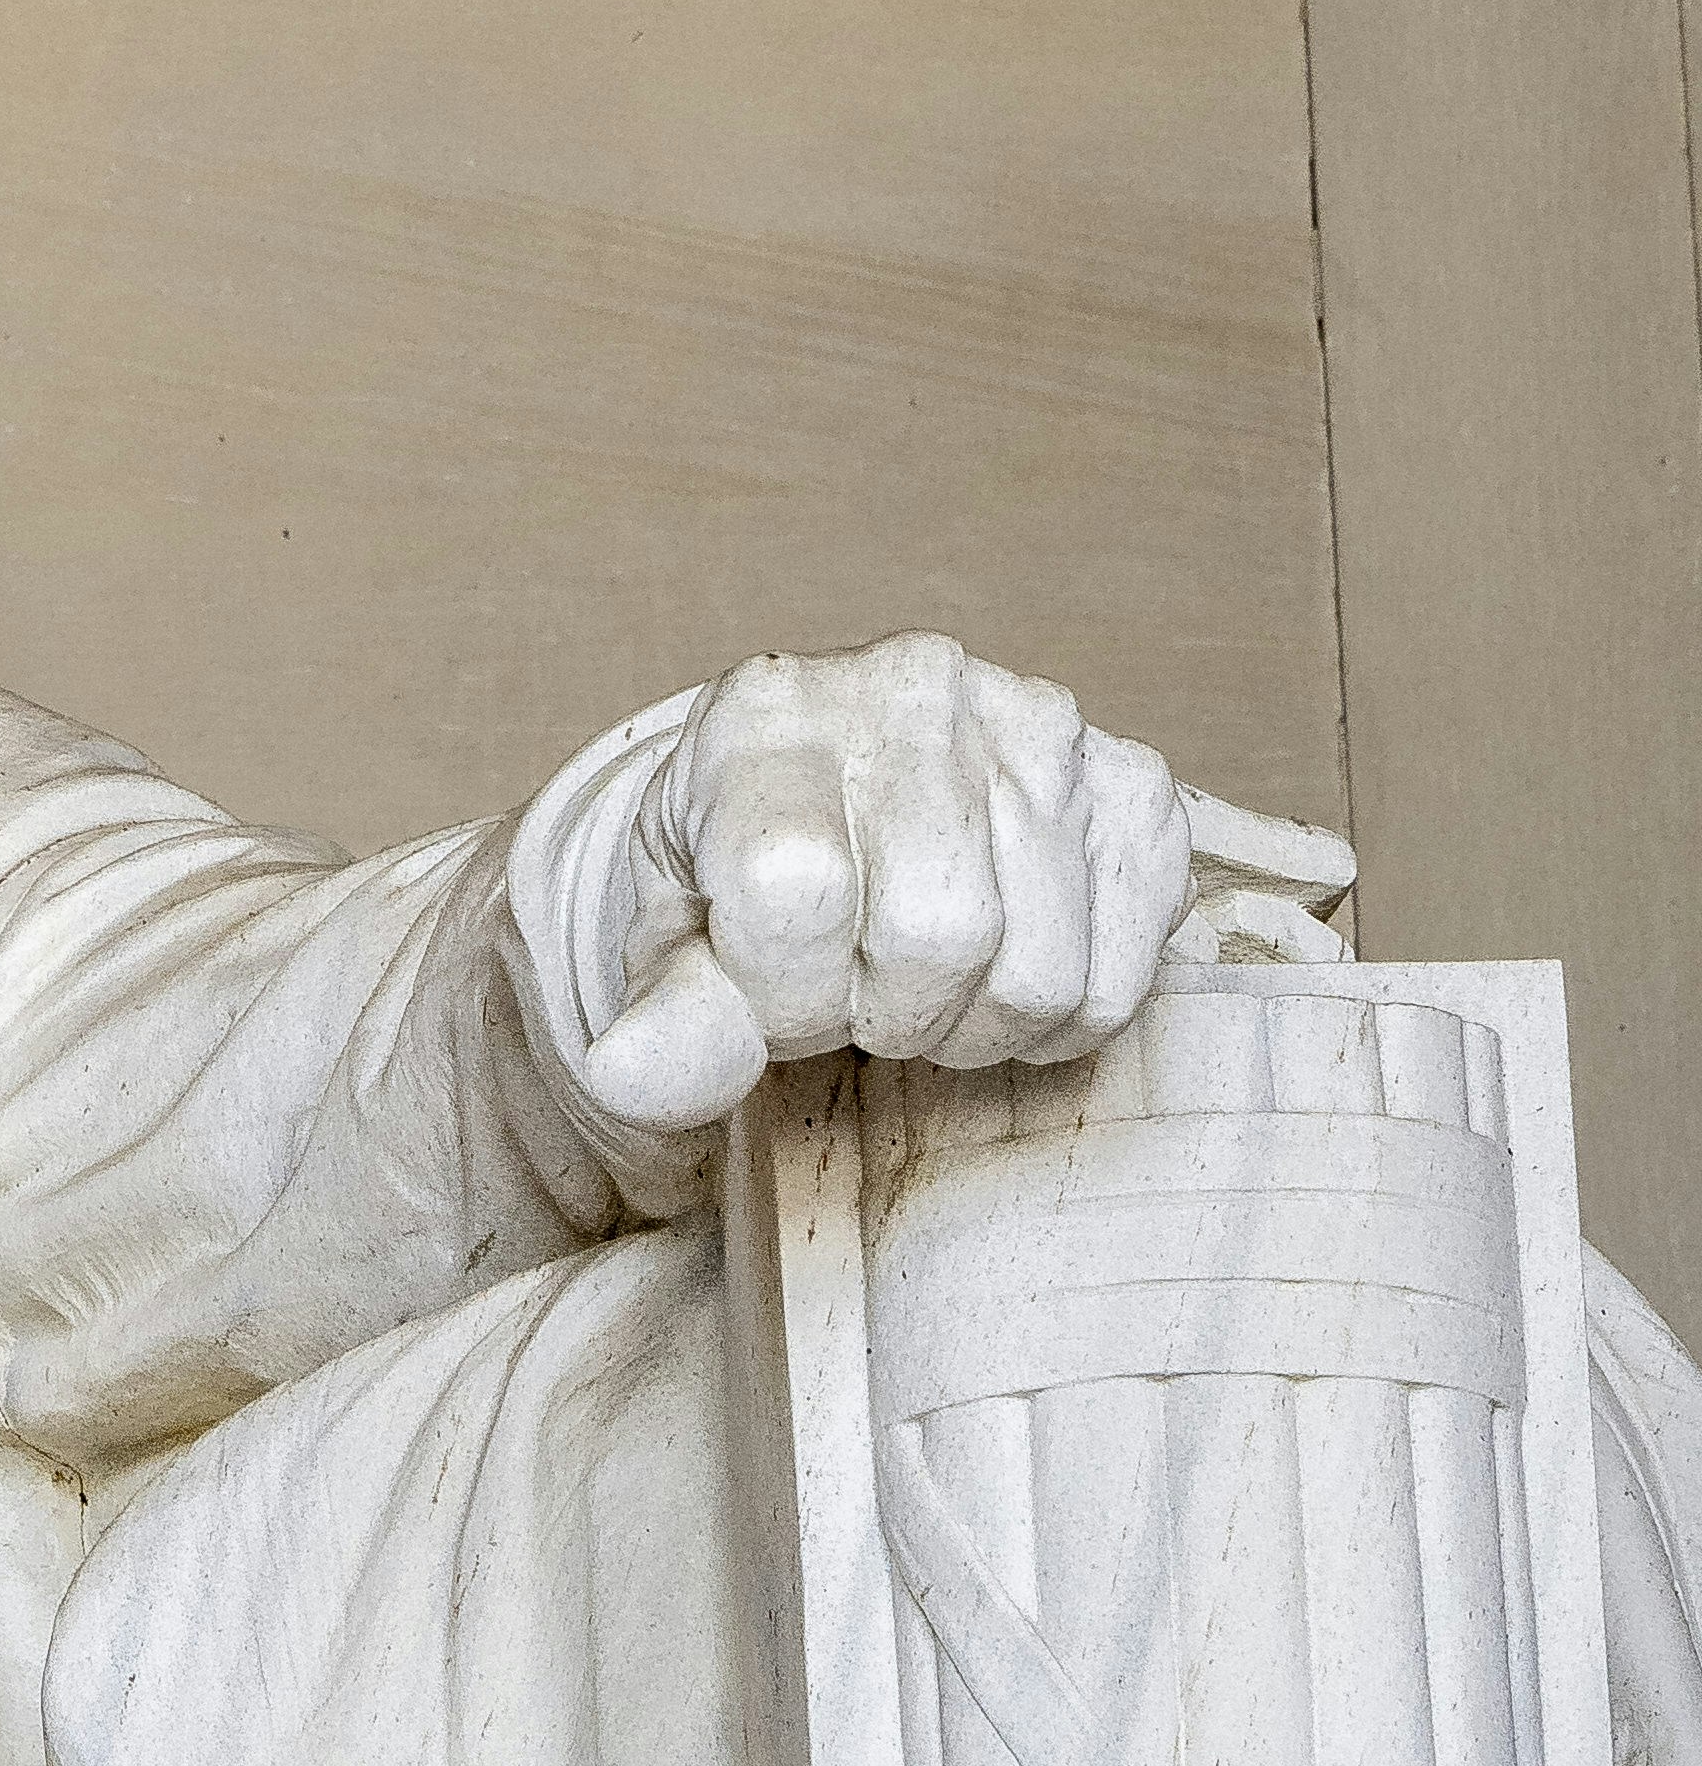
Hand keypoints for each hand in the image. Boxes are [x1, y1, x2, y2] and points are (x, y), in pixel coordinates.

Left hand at [567, 636, 1353, 1142]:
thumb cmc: (741, 877)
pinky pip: (1123, 974)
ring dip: (971, 1024)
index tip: (769, 986)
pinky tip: (997, 967)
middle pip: (939, 934)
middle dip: (883, 1011)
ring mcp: (1041, 723)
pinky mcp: (1132, 784)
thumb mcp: (674, 939)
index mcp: (772, 708)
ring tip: (921, 979)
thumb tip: (634, 1079)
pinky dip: (1056, 1017)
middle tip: (853, 991)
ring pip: (1038, 971)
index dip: (782, 989)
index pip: (796, 889)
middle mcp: (916, 685)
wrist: (834, 809)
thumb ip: (669, 1015)